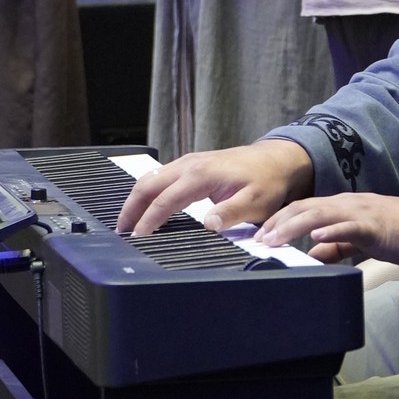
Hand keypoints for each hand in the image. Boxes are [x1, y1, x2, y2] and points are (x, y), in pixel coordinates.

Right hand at [116, 139, 314, 236]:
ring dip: (137, 199)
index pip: (165, 200)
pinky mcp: (192, 164)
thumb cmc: (267, 181)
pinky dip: (149, 191)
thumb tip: (207, 225)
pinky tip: (146, 206)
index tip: (138, 239)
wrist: (277, 160)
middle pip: (148, 184)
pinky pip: (162, 176)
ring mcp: (189, 162)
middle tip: (121, 232)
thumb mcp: (255, 202)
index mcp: (201, 175)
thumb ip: (229, 213)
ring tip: (128, 223)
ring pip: (152, 178)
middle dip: (131, 208)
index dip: (149, 221)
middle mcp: (190, 164)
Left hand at [253, 193, 398, 266]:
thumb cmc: (398, 233)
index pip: (304, 207)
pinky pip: (351, 227)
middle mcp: (348, 204)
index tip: (260, 234)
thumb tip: (312, 257)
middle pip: (306, 207)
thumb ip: (336, 247)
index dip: (280, 219)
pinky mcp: (375, 226)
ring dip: (295, 225)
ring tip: (276, 238)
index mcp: (342, 207)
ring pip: (322, 213)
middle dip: (279, 222)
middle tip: (258, 239)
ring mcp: (361, 213)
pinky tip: (318, 237)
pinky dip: (332, 230)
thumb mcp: (360, 241)